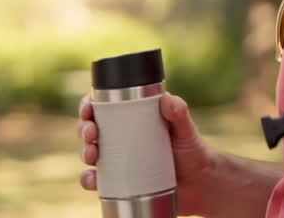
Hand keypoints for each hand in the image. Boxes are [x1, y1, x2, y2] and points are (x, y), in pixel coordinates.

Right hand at [79, 91, 220, 216]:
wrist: (199, 184)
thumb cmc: (192, 151)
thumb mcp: (186, 129)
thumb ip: (179, 112)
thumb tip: (167, 98)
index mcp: (132, 119)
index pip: (104, 107)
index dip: (89, 105)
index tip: (88, 107)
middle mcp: (120, 139)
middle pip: (91, 129)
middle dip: (83, 128)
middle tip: (91, 133)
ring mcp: (118, 161)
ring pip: (90, 154)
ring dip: (83, 153)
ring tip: (92, 155)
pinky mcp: (119, 182)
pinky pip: (96, 181)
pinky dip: (88, 180)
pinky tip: (92, 180)